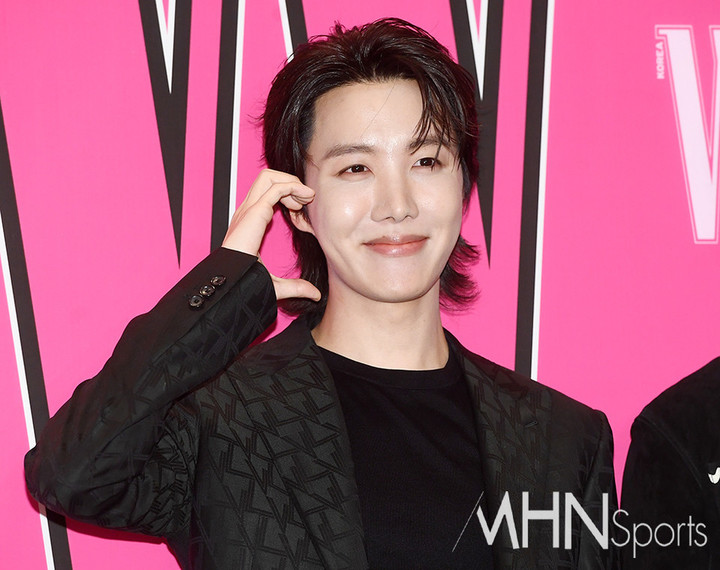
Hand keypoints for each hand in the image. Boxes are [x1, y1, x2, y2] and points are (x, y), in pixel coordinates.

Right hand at [222, 169, 320, 301]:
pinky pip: (276, 188)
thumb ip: (297, 286)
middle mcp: (247, 211)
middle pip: (266, 177)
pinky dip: (293, 188)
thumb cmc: (246, 284)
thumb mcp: (278, 285)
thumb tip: (315, 294)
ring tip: (305, 199)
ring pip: (269, 176)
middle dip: (290, 182)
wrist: (232, 285)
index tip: (301, 210)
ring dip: (291, 182)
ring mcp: (249, 210)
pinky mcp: (255, 213)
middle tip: (305, 201)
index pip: (267, 192)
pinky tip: (304, 201)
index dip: (287, 194)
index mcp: (249, 221)